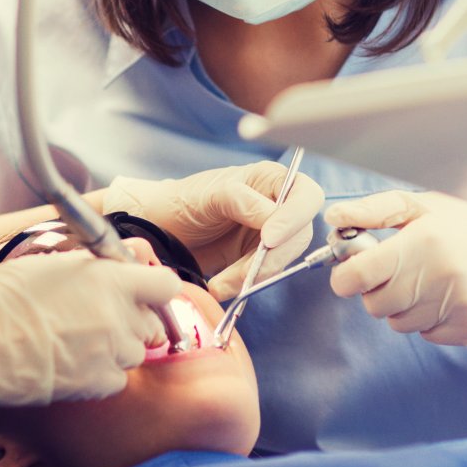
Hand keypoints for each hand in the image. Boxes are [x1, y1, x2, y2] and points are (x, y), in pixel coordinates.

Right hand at [0, 249, 182, 420]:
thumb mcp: (48, 264)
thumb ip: (89, 269)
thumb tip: (107, 273)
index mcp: (108, 279)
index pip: (166, 284)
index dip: (155, 289)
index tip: (142, 294)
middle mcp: (117, 316)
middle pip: (152, 323)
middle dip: (133, 321)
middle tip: (102, 321)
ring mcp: (109, 353)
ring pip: (135, 354)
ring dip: (116, 350)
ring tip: (79, 344)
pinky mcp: (94, 384)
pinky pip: (117, 381)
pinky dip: (101, 376)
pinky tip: (72, 366)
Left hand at [100, 161, 324, 299]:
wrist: (161, 230)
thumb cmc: (184, 200)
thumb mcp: (211, 194)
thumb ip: (243, 201)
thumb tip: (273, 219)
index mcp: (272, 180)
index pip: (306, 197)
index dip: (294, 218)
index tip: (269, 239)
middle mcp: (278, 206)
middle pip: (299, 235)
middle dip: (272, 257)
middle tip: (245, 271)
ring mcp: (270, 236)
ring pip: (282, 260)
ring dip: (255, 275)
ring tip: (221, 282)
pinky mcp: (257, 261)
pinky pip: (264, 276)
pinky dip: (244, 285)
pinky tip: (221, 285)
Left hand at [324, 191, 466, 345]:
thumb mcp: (423, 207)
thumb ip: (375, 212)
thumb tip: (333, 218)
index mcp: (424, 242)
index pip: (357, 277)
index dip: (347, 276)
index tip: (354, 272)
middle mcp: (442, 277)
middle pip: (375, 306)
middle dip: (380, 291)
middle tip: (402, 272)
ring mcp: (460, 307)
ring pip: (400, 324)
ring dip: (407, 307)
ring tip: (433, 282)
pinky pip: (429, 336)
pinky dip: (433, 321)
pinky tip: (452, 298)